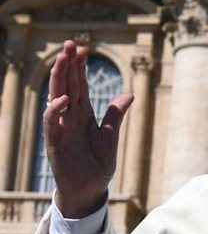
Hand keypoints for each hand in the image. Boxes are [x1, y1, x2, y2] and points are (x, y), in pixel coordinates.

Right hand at [44, 40, 133, 217]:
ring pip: (56, 98)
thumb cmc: (97, 165)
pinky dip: (57, 110)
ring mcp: (61, 129)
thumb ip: (115, 115)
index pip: (80, 86)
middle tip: (71, 43)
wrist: (90, 190)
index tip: (83, 48)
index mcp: (83, 115)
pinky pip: (53, 124)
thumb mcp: (110, 136)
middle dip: (68, 65)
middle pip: (67, 86)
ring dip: (59, 79)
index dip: (80, 68)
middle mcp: (70, 118)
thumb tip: (129, 94)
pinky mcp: (55, 144)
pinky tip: (64, 98)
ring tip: (63, 59)